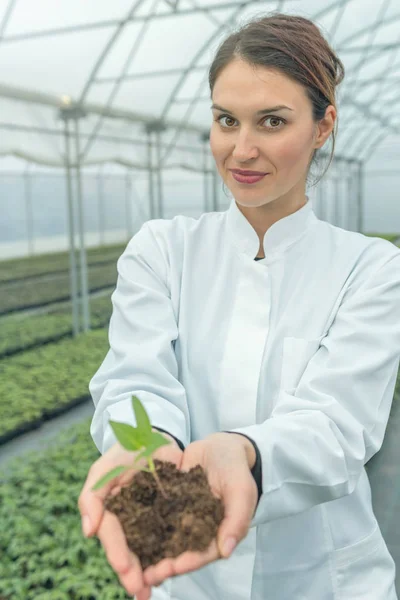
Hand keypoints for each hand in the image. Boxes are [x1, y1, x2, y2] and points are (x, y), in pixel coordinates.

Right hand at [78, 431, 183, 599]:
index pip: (113, 537)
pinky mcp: (171, 513)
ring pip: (149, 549)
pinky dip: (172, 552)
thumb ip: (91, 496)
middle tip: (141, 592)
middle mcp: (130, 519)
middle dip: (133, 573)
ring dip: (151, 571)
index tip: (128, 572)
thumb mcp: (105, 468)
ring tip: (153, 591)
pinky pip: (171, 534)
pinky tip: (178, 566)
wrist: (156, 435)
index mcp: (112, 511)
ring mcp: (151, 518)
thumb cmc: (125, 450)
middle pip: (130, 550)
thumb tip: (89, 532)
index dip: (118, 556)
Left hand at [142, 432, 257, 587]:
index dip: (188, 562)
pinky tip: (125, 532)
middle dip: (163, 566)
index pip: (202, 553)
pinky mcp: (167, 503)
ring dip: (149, 552)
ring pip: (164, 539)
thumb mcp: (241, 490)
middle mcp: (196, 530)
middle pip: (179, 552)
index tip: (172, 568)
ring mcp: (180, 517)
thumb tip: (226, 550)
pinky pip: (154, 516)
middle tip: (145, 576)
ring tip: (131, 563)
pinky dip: (141, 526)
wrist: (220, 446)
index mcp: (217, 533)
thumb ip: (237, 519)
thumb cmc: (235, 469)